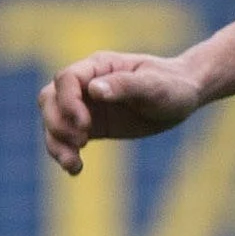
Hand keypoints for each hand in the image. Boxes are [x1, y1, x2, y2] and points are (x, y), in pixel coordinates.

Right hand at [39, 51, 205, 174]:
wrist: (184, 96)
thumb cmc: (172, 84)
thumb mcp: (155, 85)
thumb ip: (125, 85)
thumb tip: (94, 90)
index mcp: (99, 66)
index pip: (66, 80)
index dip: (68, 102)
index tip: (86, 125)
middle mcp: (86, 84)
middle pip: (50, 100)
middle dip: (57, 123)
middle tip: (82, 142)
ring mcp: (86, 105)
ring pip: (53, 121)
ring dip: (56, 143)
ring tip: (73, 165)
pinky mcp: (90, 126)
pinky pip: (66, 139)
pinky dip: (65, 153)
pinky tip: (76, 169)